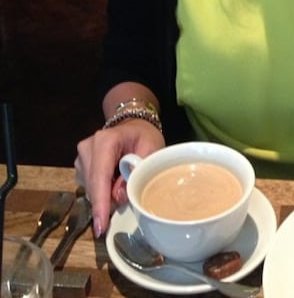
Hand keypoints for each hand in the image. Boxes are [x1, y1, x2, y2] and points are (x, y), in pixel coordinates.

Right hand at [75, 120, 163, 237]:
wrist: (134, 126)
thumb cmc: (144, 136)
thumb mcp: (151, 149)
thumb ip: (138, 170)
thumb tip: (119, 196)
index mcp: (106, 140)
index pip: (100, 177)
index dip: (101, 203)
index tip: (100, 227)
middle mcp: (87, 147)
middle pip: (94, 186)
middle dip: (108, 200)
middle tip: (127, 198)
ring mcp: (81, 156)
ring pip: (90, 189)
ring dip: (106, 194)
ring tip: (123, 180)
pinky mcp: (80, 165)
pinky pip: (90, 186)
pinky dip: (103, 190)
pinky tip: (115, 180)